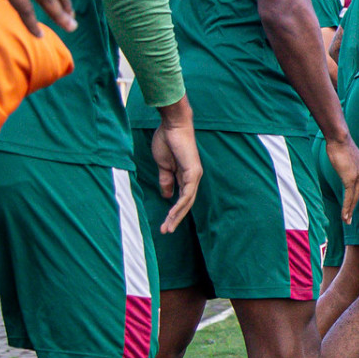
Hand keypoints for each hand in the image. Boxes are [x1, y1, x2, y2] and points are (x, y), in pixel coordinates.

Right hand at [149, 102, 201, 232]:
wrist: (172, 126)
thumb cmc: (167, 141)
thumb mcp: (163, 166)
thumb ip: (166, 180)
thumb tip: (167, 196)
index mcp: (185, 176)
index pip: (181, 198)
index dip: (173, 211)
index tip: (164, 223)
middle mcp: (193, 178)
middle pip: (186, 204)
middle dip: (175, 218)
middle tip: (166, 231)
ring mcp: (195, 175)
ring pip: (187, 202)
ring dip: (176, 216)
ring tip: (167, 227)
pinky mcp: (193, 172)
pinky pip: (187, 193)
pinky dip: (180, 205)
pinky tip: (172, 214)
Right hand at [326, 134, 358, 223]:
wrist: (339, 137)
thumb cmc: (338, 143)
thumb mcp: (345, 156)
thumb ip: (346, 165)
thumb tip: (342, 166)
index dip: (354, 198)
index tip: (351, 207)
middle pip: (358, 194)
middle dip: (353, 208)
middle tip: (349, 219)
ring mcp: (358, 176)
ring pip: (354, 198)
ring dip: (349, 211)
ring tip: (346, 221)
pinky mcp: (350, 178)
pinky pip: (349, 197)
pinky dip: (347, 207)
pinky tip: (344, 216)